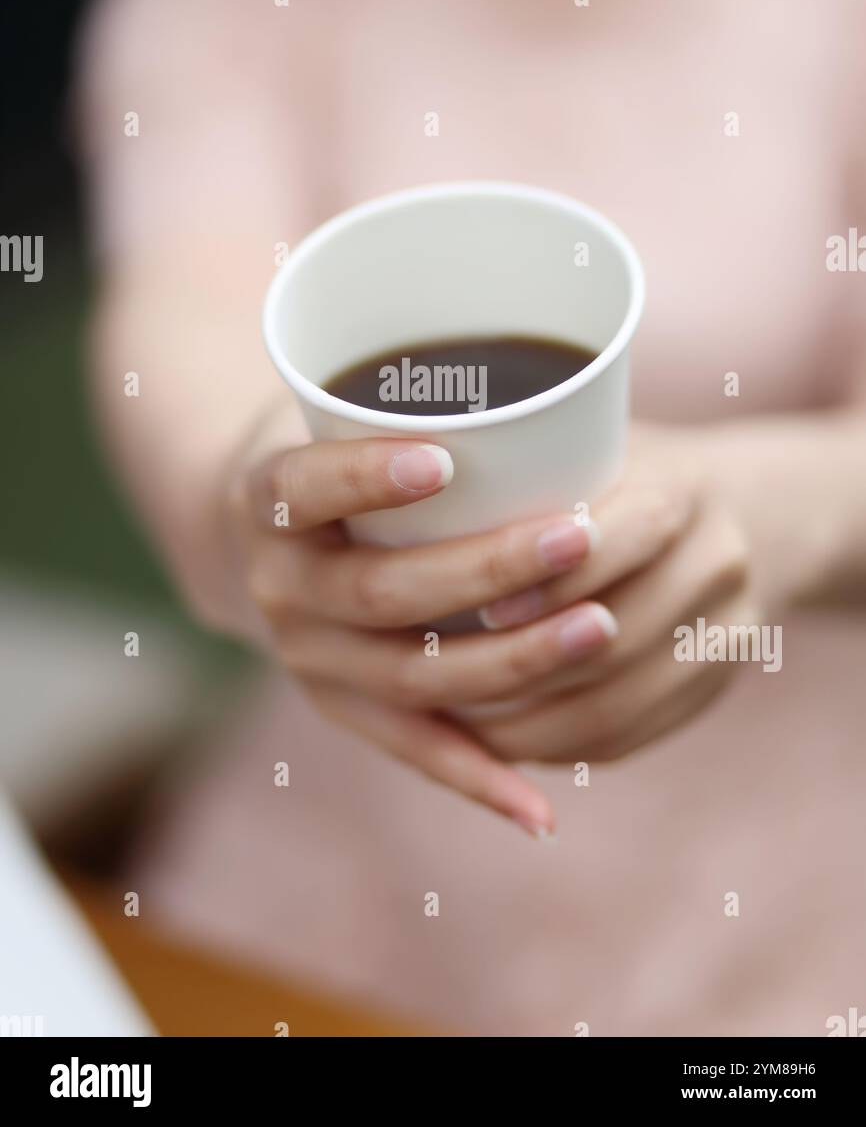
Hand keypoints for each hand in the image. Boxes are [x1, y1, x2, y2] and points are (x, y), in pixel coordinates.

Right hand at [226, 433, 619, 836]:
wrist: (259, 541)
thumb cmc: (332, 455)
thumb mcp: (336, 416)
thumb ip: (403, 405)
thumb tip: (546, 379)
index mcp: (268, 503)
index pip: (306, 489)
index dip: (366, 478)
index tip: (444, 456)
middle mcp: (279, 590)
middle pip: (384, 593)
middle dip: (488, 569)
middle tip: (580, 532)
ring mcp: (310, 661)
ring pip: (413, 678)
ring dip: (512, 660)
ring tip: (601, 628)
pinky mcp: (344, 711)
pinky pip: (415, 751)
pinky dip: (479, 779)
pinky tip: (541, 809)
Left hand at [463, 426, 756, 763]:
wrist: (758, 511)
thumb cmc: (634, 466)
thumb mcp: (596, 439)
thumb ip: (524, 458)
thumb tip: (402, 469)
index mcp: (681, 487)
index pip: (615, 542)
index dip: (546, 581)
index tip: (482, 606)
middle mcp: (718, 559)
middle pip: (612, 637)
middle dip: (518, 666)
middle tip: (434, 674)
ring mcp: (729, 628)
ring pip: (615, 701)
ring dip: (525, 723)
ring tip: (447, 717)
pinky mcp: (719, 682)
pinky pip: (630, 734)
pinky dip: (556, 745)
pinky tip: (497, 738)